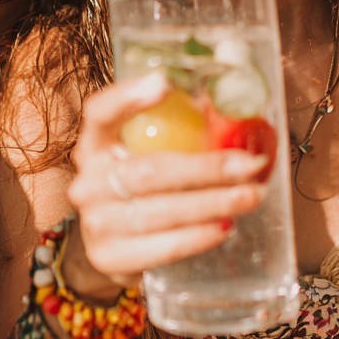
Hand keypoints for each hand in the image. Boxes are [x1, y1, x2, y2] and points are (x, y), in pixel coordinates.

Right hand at [67, 73, 265, 287]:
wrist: (112, 242)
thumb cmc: (141, 185)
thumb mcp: (145, 152)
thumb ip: (176, 129)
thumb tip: (232, 107)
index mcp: (95, 142)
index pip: (100, 112)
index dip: (128, 97)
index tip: (164, 83)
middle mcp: (88, 179)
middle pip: (148, 170)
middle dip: (206, 168)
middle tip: (249, 165)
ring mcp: (95, 220)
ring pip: (159, 211)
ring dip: (213, 204)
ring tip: (250, 196)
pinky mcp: (108, 255)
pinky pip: (161, 246)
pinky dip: (198, 237)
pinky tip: (224, 226)